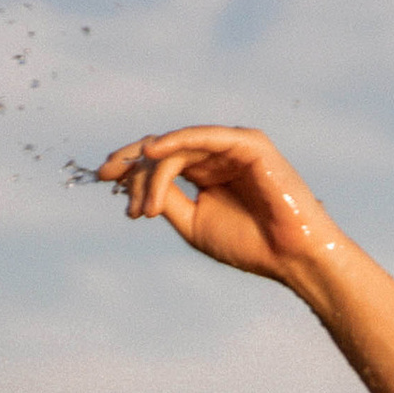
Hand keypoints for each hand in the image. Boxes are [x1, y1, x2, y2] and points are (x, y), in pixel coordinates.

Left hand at [93, 125, 342, 289]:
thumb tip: (138, 183)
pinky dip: (176, 142)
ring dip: (154, 173)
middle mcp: (217, 155)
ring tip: (145, 209)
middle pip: (163, 149)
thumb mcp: (194, 224)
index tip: (102, 178)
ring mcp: (232, 146)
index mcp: (206, 173)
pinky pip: (203, 136)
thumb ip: (168, 200)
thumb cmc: (249, 244)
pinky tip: (152, 153)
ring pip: (178, 147)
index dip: (130, 166)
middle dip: (132, 164)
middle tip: (108, 178)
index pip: (161, 161)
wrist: (291, 256)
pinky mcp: (247, 143)